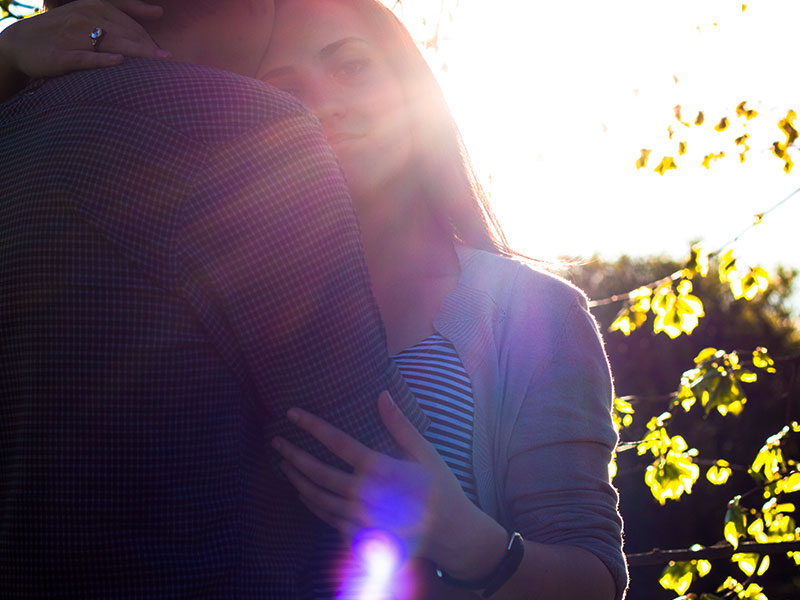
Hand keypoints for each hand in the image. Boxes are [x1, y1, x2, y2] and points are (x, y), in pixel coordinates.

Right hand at [0, 0, 167, 80]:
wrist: (21, 44)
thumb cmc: (63, 31)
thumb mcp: (91, 15)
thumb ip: (122, 14)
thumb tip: (158, 10)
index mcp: (94, 6)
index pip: (130, 24)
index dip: (149, 39)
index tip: (166, 54)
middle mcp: (85, 17)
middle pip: (125, 34)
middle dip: (148, 47)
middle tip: (167, 61)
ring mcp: (72, 36)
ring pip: (111, 43)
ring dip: (136, 53)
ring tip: (157, 62)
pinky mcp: (62, 56)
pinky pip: (85, 57)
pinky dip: (101, 59)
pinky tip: (118, 61)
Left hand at [271, 392, 503, 577]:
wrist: (451, 534)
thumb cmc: (440, 488)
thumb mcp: (425, 452)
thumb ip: (400, 425)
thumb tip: (382, 394)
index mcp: (383, 471)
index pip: (340, 444)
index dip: (313, 426)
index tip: (293, 413)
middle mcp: (367, 496)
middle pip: (319, 474)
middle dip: (294, 456)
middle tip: (276, 442)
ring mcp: (361, 519)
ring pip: (318, 499)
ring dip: (297, 480)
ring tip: (282, 464)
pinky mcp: (360, 534)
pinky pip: (327, 518)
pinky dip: (311, 503)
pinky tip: (302, 491)